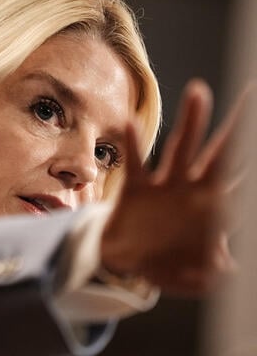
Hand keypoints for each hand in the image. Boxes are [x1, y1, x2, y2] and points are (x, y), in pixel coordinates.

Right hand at [100, 78, 248, 295]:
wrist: (124, 257)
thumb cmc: (166, 262)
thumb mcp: (196, 275)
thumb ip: (214, 271)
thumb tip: (229, 267)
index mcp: (213, 209)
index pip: (244, 182)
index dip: (253, 160)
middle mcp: (192, 190)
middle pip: (220, 154)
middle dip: (238, 128)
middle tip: (253, 92)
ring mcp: (165, 187)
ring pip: (181, 150)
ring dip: (192, 122)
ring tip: (199, 92)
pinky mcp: (136, 188)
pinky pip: (136, 165)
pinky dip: (133, 146)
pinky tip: (130, 124)